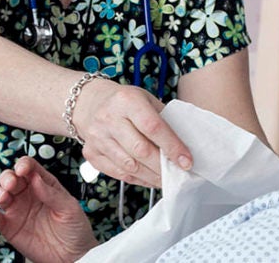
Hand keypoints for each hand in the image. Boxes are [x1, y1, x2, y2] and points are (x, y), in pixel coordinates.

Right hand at [0, 157, 97, 262]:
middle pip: (10, 177)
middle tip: (12, 185)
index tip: (22, 170)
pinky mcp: (9, 228)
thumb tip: (35, 177)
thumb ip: (51, 193)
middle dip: (7, 177)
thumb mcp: (68, 207)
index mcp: (45, 184)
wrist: (71, 256)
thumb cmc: (75, 228)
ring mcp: (17, 210)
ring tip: (4, 198)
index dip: (23, 164)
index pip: (30, 167)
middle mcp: (29, 194)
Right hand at [75, 81, 192, 186]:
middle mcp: (109, 118)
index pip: (153, 127)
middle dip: (162, 166)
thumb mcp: (147, 99)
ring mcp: (97, 137)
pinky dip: (137, 180)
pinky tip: (149, 178)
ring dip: (151, 176)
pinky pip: (117, 173)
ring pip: (129, 166)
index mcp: (127, 100)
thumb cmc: (126, 101)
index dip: (172, 147)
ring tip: (166, 179)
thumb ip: (164, 119)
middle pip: (140, 150)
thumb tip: (184, 145)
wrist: (91, 102)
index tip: (187, 161)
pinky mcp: (91, 153)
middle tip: (178, 174)